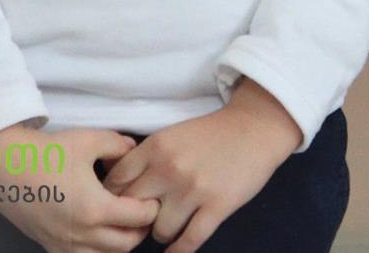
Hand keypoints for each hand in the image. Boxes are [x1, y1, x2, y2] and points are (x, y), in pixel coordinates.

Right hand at [0, 123, 158, 252]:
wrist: (4, 165)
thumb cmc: (46, 153)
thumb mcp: (89, 140)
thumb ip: (119, 145)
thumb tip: (134, 150)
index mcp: (96, 209)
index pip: (139, 218)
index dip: (152, 207)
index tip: (152, 196)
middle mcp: (82, 234)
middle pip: (126, 244)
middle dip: (139, 229)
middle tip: (141, 210)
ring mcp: (63, 244)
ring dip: (118, 243)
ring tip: (120, 222)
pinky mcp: (49, 246)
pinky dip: (96, 251)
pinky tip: (96, 232)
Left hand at [103, 81, 301, 252]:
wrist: (254, 128)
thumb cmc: (210, 134)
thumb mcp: (171, 135)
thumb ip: (145, 158)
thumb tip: (114, 187)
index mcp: (155, 147)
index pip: (116, 182)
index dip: (113, 198)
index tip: (118, 206)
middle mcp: (169, 169)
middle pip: (133, 209)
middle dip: (135, 219)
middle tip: (142, 222)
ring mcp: (194, 190)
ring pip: (160, 231)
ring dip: (162, 233)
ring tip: (170, 226)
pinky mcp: (217, 206)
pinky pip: (189, 241)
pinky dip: (179, 250)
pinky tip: (176, 250)